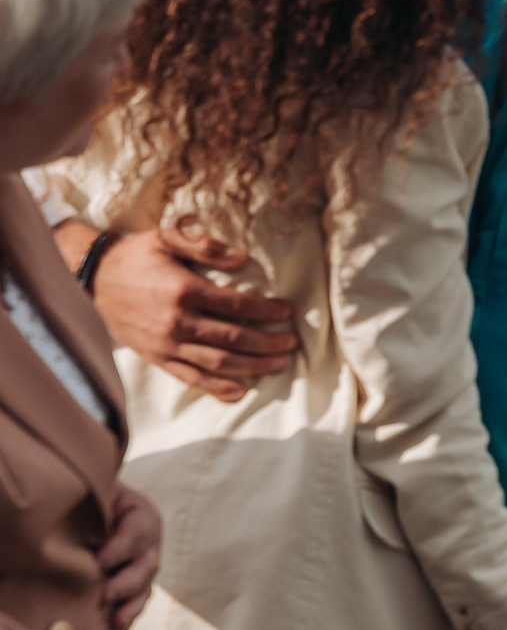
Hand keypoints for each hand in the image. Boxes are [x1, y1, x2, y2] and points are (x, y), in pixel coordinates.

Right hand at [81, 226, 296, 400]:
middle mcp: (178, 322)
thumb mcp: (168, 238)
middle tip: (292, 343)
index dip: (268, 311)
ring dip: (254, 367)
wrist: (90, 280)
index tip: (287, 313)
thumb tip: (243, 259)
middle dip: (269, 344)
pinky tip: (240, 391)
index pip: (239, 306)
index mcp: (184, 291)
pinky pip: (191, 378)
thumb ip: (206, 246)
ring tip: (279, 365)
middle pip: (235, 339)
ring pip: (219, 363)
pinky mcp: (157, 357)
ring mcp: (167, 344)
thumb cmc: (135, 257)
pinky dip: (217, 388)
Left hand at [96, 483, 161, 629]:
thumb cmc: (92, 502)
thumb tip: (76, 531)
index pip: (136, 533)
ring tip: (114, 620)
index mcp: (143, 516)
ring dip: (130, 603)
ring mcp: (144, 565)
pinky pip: (138, 601)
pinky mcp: (136, 584)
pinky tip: (117, 628)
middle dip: (125, 582)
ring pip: (145, 586)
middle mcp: (149, 543)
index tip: (96, 563)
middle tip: (103, 595)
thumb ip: (98, 510)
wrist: (95, 512)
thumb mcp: (100, 497)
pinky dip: (129, 615)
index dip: (118, 550)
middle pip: (146, 564)